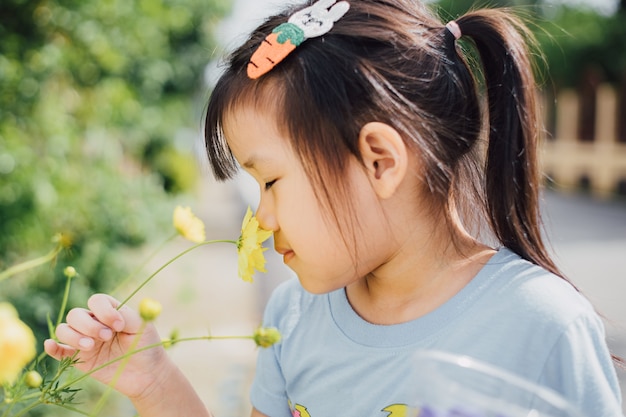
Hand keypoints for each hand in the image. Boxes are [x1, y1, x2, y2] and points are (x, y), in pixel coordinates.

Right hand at [44, 294, 167, 398]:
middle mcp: (94, 323)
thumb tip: (107, 316)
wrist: (146, 374)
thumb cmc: (146, 346)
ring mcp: (85, 340)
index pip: (96, 301)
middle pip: (76, 314)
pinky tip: (51, 345)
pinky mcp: (79, 359)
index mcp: (110, 312)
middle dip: (89, 325)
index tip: (119, 325)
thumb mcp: (141, 326)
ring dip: (74, 336)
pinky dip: (52, 347)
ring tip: (91, 347)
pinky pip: (58, 351)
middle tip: (106, 337)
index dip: (104, 311)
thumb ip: (125, 315)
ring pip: (64, 329)